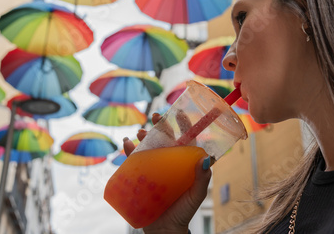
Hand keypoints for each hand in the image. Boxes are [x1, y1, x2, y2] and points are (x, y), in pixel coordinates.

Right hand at [123, 113, 211, 233]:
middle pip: (165, 139)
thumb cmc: (184, 211)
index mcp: (185, 163)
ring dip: (144, 136)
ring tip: (140, 132)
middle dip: (159, 125)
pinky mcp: (141, 177)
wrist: (165, 230)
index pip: (186, 139)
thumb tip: (207, 158)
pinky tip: (127, 143)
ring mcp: (155, 169)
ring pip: (149, 146)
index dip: (184, 125)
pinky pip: (134, 161)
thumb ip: (203, 178)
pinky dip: (129, 150)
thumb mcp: (197, 194)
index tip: (179, 112)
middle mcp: (170, 162)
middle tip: (155, 116)